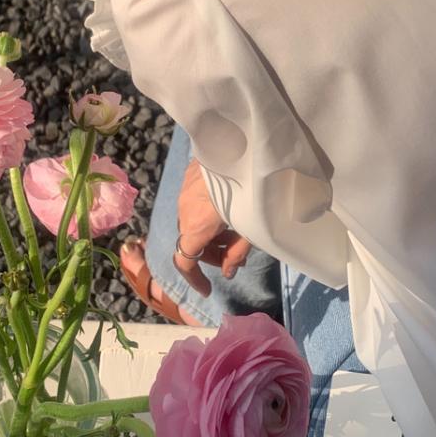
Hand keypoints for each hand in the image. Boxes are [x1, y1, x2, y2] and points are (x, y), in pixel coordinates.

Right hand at [173, 154, 249, 297]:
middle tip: (234, 255)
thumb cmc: (251, 191)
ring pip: (192, 221)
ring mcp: (185, 190)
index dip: (194, 279)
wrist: (245, 146)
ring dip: (209, 233)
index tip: (207, 290)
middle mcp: (184, 209)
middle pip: (191, 241)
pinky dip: (207, 214)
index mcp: (196, 226)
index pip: (184, 261)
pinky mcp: (191, 174)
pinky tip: (228, 208)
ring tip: (234, 231)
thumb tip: (229, 272)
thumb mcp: (251, 228)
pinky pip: (194, 203)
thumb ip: (237, 253)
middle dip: (210, 254)